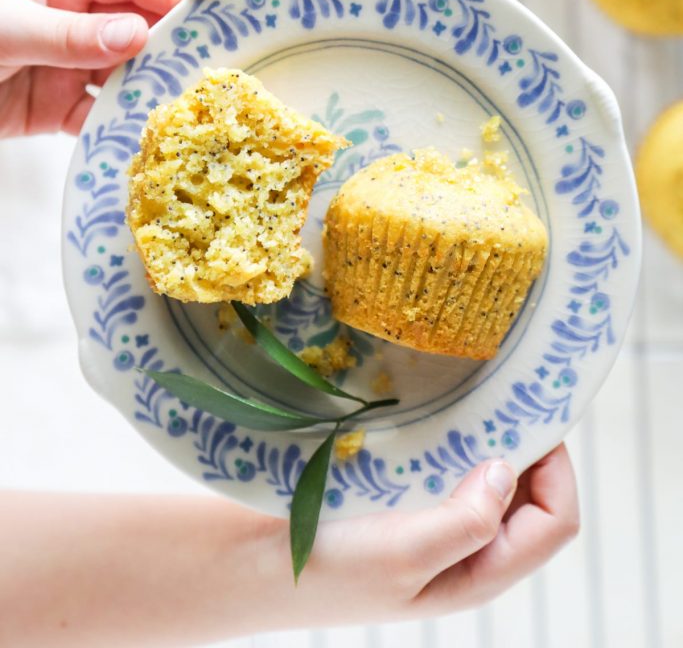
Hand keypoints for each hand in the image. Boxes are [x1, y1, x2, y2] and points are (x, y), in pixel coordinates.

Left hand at [0, 0, 186, 137]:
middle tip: (207, 65)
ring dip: (149, 90)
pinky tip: (139, 135)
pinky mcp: (54, 107)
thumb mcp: (6, 25)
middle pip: (136, 27)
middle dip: (170, 46)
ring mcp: (65, 64)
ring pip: (123, 76)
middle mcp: (70, 19)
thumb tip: (135, 35)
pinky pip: (97, 117)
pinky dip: (118, 129)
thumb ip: (69, 33)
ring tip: (179, 105)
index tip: (204, 16)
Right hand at [0, 445, 576, 645]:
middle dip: (529, 443)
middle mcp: (461, 547)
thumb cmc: (324, 569)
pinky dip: (452, 433)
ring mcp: (429, 520)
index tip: (535, 415)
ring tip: (476, 391)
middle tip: (508, 390)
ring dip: (491, 435)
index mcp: (474, 571)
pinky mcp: (397, 496)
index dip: (558, 469)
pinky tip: (433, 406)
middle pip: (529, 495)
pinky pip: (445, 462)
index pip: (553, 522)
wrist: (246, 562)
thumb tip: (509, 469)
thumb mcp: (403, 557)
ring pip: (487, 474)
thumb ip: (467, 522)